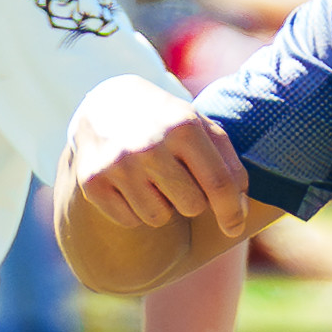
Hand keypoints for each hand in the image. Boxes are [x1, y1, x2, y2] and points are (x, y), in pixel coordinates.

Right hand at [65, 78, 264, 244]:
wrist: (104, 104)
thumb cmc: (165, 122)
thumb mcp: (199, 127)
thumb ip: (228, 165)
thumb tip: (238, 211)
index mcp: (183, 127)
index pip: (219, 184)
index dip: (231, 212)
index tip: (234, 227)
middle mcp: (150, 145)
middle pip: (192, 206)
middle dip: (191, 199)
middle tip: (176, 176)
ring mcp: (119, 164)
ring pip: (159, 217)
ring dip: (161, 205)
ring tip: (151, 178)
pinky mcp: (93, 182)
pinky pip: (131, 220)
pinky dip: (134, 209)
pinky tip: (128, 183)